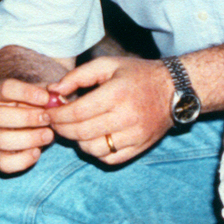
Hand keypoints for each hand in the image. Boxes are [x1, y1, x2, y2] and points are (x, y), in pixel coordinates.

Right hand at [0, 77, 61, 173]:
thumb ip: (51, 93)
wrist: (34, 124)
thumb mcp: (44, 94)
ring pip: (0, 139)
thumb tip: (56, 97)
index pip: (4, 89)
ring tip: (48, 135)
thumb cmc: (38, 105)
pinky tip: (37, 151)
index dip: (26, 93)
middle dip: (27, 118)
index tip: (47, 98)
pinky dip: (22, 159)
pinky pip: (3, 163)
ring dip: (28, 138)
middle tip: (47, 119)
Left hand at [46, 57, 173, 163]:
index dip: (57, 115)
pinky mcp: (140, 147)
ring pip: (93, 149)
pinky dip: (95, 151)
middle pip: (81, 132)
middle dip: (61, 129)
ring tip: (74, 129)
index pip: (77, 112)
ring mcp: (135, 135)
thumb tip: (53, 91)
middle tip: (55, 122)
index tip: (49, 113)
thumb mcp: (108, 65)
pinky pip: (109, 158)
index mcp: (117, 94)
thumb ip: (77, 76)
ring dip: (76, 141)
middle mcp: (126, 117)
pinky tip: (92, 138)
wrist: (174, 90)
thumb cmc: (137, 75)